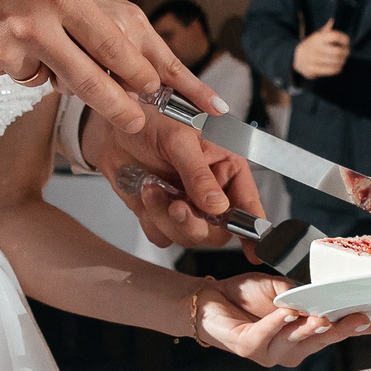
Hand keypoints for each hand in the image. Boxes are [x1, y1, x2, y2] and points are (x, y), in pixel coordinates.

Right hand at [0, 0, 221, 134]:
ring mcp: (3, 44)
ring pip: (44, 76)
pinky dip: (14, 60)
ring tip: (26, 27)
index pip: (109, 41)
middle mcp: (34, 22)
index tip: (153, 86)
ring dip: (50, 67)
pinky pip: (11, 71)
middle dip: (117, 106)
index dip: (135, 69)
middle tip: (137, 123)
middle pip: (87, 78)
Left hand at [83, 112, 262, 247]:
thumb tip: (217, 207)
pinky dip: (152, 220)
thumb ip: (198, 174)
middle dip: (194, 224)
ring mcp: (187, 205)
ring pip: (189, 236)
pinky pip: (163, 236)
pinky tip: (146, 193)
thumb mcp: (179, 138)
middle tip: (177, 207)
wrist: (115, 127)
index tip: (255, 251)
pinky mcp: (162, 214)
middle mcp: (211, 191)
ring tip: (153, 189)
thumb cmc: (153, 119)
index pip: (248, 205)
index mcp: (227, 168)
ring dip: (167, 218)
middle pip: (217, 231)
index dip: (254, 230)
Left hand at [198, 275, 370, 366]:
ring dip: (310, 329)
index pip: (347, 331)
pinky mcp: (249, 348)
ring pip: (297, 341)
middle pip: (326, 340)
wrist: (209, 300)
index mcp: (309, 334)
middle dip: (344, 329)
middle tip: (362, 317)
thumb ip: (309, 295)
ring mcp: (272, 352)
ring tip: (321, 316)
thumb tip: (338, 288)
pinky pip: (265, 336)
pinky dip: (275, 324)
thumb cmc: (248, 297)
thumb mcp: (287, 289)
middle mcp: (294, 349)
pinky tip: (283, 313)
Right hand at [294, 27, 350, 79]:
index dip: (344, 39)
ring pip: (336, 62)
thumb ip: (326, 29)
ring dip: (342, 61)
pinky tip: (338, 66)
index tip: (346, 42)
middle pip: (338, 51)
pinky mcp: (312, 70)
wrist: (296, 58)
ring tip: (342, 60)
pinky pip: (332, 70)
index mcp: (317, 38)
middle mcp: (315, 49)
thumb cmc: (312, 45)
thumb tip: (333, 19)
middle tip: (347, 52)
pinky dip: (338, 68)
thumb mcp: (317, 35)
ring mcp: (313, 60)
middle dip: (346, 52)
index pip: (335, 36)